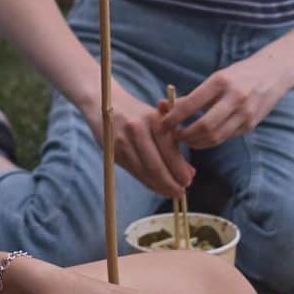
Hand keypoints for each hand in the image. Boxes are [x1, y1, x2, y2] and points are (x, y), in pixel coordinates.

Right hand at [83, 81, 193, 197]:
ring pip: (144, 172)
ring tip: (170, 192)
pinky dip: (146, 182)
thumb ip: (172, 143)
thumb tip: (190, 172)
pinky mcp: (112, 151)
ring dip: (159, 186)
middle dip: (170, 183)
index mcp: (153, 119)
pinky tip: (155, 186)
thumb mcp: (157, 119)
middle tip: (181, 193)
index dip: (180, 170)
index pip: (170, 150)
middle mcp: (137, 129)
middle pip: (156, 165)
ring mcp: (122, 141)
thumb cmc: (137, 113)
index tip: (188, 182)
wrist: (104, 100)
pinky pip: (133, 172)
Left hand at [160, 52, 288, 148]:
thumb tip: (165, 106)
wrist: (274, 73)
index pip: (191, 104)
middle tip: (174, 136)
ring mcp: (246, 113)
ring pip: (215, 137)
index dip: (174, 117)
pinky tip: (202, 138)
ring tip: (186, 139)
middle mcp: (235, 98)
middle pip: (204, 127)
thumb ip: (193, 95)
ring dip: (196, 142)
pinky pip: (226, 137)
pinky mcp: (251, 124)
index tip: (162, 123)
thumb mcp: (215, 79)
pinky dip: (210, 140)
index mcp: (221, 82)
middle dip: (185, 135)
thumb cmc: (238, 75)